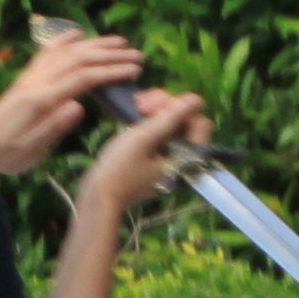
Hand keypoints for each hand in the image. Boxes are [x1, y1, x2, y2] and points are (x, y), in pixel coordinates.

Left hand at [0, 23, 141, 174]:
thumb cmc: (5, 153)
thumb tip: (78, 106)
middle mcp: (35, 82)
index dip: (109, 71)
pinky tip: (78, 33)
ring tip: (120, 42)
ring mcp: (30, 76)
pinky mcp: (27, 77)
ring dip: (94, 44)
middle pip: (77, 58)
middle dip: (109, 54)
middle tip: (136, 55)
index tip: (133, 70)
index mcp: (39, 101)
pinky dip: (64, 40)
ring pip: (65, 51)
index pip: (81, 78)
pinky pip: (47, 51)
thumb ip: (53, 127)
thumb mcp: (30, 149)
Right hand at [76, 88, 208, 218]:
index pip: (199, 123)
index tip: (155, 107)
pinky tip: (134, 115)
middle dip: (166, 106)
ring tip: (136, 107)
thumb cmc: (118, 170)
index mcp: (184, 157)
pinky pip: (159, 133)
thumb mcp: (143, 139)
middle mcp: (180, 159)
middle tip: (141, 105)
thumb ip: (170, 118)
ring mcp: (166, 159)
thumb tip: (196, 99)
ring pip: (171, 124)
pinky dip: (148, 121)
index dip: (181, 108)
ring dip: (155, 109)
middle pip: (185, 121)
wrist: (99, 198)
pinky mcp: (153, 159)